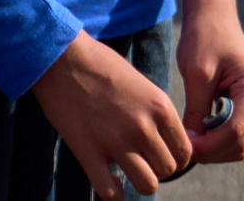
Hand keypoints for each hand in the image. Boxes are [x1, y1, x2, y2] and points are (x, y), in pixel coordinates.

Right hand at [29, 31, 190, 198]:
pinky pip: (110, 191)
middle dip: (156, 167)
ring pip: (147, 184)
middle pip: (167, 169)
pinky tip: (111, 185)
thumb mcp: (139, 82)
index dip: (174, 156)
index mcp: (160, 107)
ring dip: (140, 180)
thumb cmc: (98, 63)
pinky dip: (114, 194)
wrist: (59, 55)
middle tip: (141, 158)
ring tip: (128, 169)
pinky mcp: (88, 150)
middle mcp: (143, 127)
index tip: (159, 153)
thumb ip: (155, 112)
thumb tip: (163, 140)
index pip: (185, 152)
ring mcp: (115, 141)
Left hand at [175, 11, 243, 168]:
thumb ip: (196, 110)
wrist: (214, 18)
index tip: (184, 147)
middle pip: (241, 141)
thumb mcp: (195, 74)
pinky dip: (220, 139)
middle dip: (212, 150)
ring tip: (189, 142)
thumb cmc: (204, 39)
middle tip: (183, 149)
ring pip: (242, 142)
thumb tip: (191, 145)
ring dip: (216, 148)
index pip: (235, 131)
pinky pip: (240, 133)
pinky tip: (199, 134)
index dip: (209, 145)